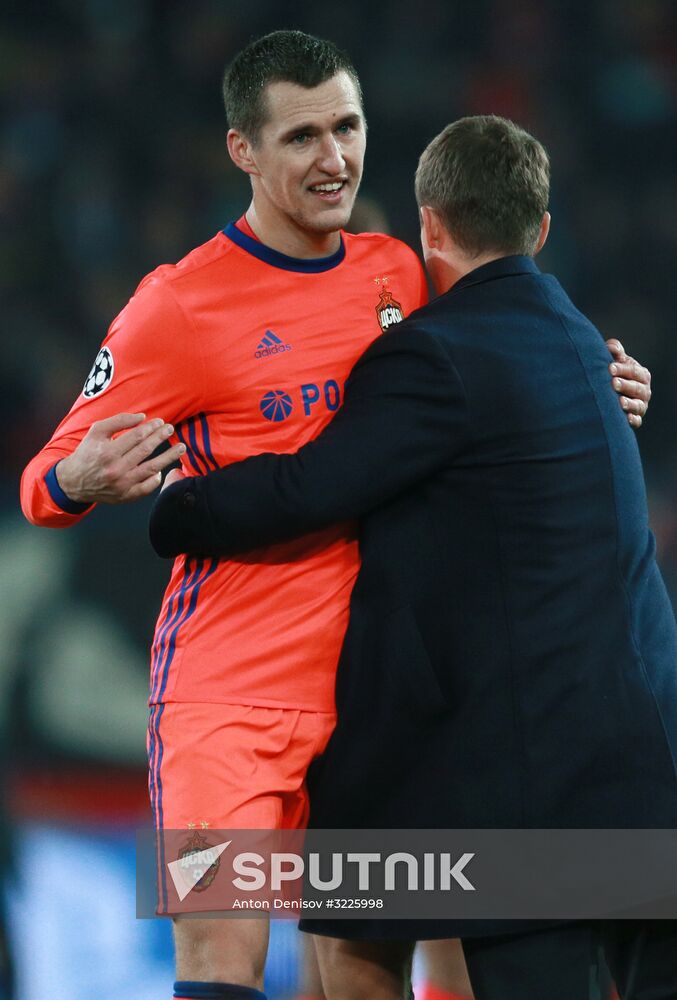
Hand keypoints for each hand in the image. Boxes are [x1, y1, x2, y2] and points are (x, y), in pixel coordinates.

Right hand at [55, 412, 185, 504]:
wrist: (74, 482)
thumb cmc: (87, 453)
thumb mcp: (96, 432)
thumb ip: (118, 421)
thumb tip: (142, 417)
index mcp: (107, 452)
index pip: (136, 437)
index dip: (151, 428)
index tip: (160, 422)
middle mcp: (115, 469)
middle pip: (145, 451)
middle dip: (161, 438)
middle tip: (171, 430)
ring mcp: (122, 485)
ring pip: (151, 469)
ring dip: (168, 457)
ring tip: (181, 448)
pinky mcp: (125, 496)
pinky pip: (147, 488)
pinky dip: (156, 479)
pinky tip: (161, 470)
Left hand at [606, 339, 650, 428]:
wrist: (610, 394)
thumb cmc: (614, 373)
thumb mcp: (616, 361)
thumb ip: (615, 351)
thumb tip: (611, 346)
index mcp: (641, 374)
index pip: (634, 371)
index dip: (623, 369)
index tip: (610, 368)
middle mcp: (644, 390)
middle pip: (637, 388)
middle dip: (625, 385)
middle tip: (613, 383)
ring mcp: (641, 405)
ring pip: (638, 405)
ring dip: (630, 403)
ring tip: (620, 402)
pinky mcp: (636, 418)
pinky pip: (637, 421)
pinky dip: (633, 420)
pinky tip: (626, 418)